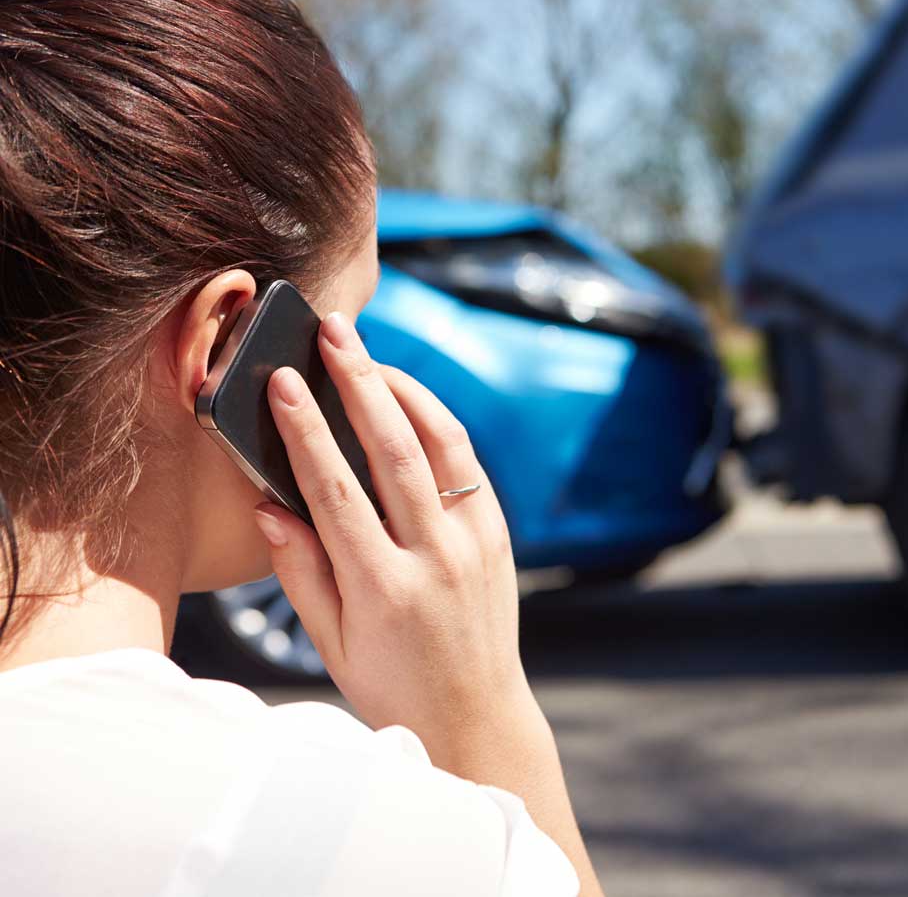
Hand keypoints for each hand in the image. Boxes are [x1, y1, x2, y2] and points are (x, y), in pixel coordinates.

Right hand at [251, 311, 532, 760]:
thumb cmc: (391, 684)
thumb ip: (300, 573)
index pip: (336, 491)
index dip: (305, 430)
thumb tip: (268, 505)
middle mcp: (435, 559)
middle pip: (394, 450)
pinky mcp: (499, 537)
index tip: (281, 382)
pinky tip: (408, 400)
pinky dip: (438, 424)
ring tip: (368, 353)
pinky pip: (467, 465)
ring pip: (442, 446)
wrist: (476, 715)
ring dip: (404, 390)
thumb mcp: (332, 645)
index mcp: (383, 589)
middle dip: (358, 382)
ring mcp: (475, 544)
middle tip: (333, 332)